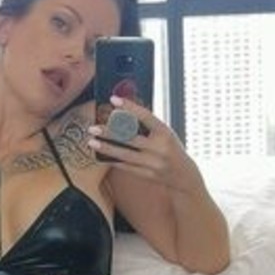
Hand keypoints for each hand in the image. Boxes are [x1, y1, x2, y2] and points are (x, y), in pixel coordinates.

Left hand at [86, 101, 202, 197]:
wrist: (183, 175)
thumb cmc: (171, 149)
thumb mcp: (165, 133)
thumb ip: (148, 125)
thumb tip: (123, 114)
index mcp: (165, 133)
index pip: (145, 116)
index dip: (129, 107)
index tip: (113, 100)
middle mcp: (159, 148)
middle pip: (130, 138)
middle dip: (109, 133)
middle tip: (93, 128)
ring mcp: (152, 163)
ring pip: (124, 154)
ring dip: (106, 148)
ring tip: (92, 142)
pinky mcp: (146, 174)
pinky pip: (126, 166)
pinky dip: (113, 160)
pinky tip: (101, 155)